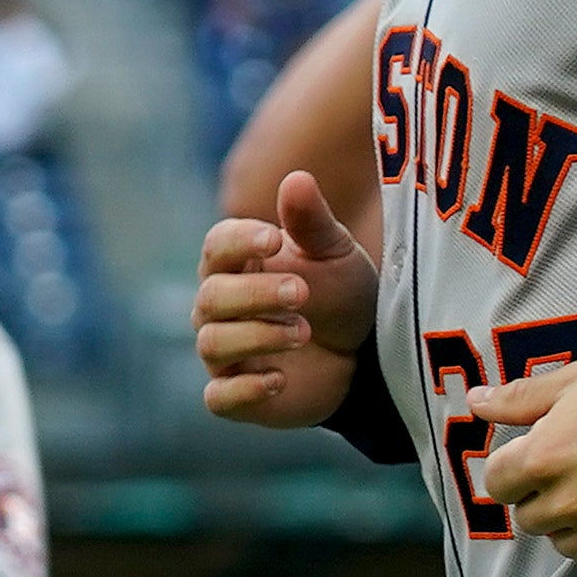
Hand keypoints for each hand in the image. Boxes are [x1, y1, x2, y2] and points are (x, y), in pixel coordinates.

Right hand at [197, 170, 373, 430]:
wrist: (365, 355)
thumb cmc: (340, 293)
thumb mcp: (335, 255)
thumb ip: (312, 222)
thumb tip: (297, 178)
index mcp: (237, 265)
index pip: (216, 246)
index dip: (239, 241)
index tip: (275, 239)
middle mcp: (220, 308)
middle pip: (211, 297)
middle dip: (255, 293)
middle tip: (302, 294)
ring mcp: (226, 353)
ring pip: (213, 343)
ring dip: (257, 336)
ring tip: (304, 332)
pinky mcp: (237, 396)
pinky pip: (219, 397)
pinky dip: (245, 389)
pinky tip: (280, 378)